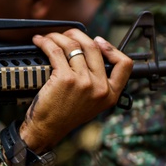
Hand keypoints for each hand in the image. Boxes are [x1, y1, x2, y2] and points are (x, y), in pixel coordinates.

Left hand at [19, 30, 131, 152]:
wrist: (47, 130)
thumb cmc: (64, 116)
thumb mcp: (92, 103)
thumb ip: (98, 83)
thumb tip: (90, 53)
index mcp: (111, 94)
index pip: (125, 64)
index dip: (112, 48)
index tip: (98, 41)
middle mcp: (100, 88)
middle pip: (94, 48)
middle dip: (77, 35)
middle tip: (66, 34)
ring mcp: (84, 82)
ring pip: (73, 46)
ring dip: (58, 36)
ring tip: (49, 37)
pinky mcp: (65, 79)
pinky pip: (56, 51)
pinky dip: (46, 42)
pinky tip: (40, 41)